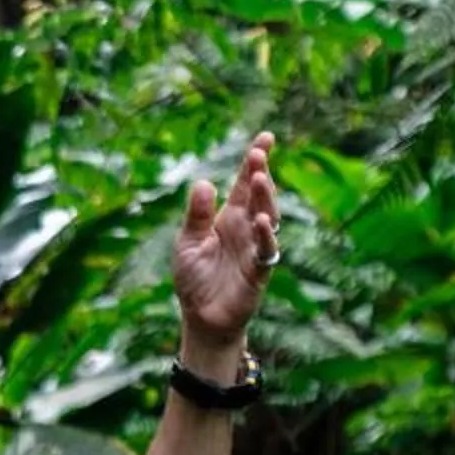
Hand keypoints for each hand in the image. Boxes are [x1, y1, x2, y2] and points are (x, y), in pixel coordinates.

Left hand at [174, 130, 282, 361]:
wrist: (200, 316)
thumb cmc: (194, 278)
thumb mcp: (187, 242)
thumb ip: (195, 215)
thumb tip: (204, 182)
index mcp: (228, 217)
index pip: (244, 184)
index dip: (255, 161)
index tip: (266, 138)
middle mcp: (245, 228)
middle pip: (258, 196)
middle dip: (260, 174)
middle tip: (258, 154)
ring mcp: (254, 248)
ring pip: (267, 218)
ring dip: (264, 199)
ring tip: (259, 179)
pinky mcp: (257, 271)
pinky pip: (266, 251)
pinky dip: (265, 236)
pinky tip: (260, 221)